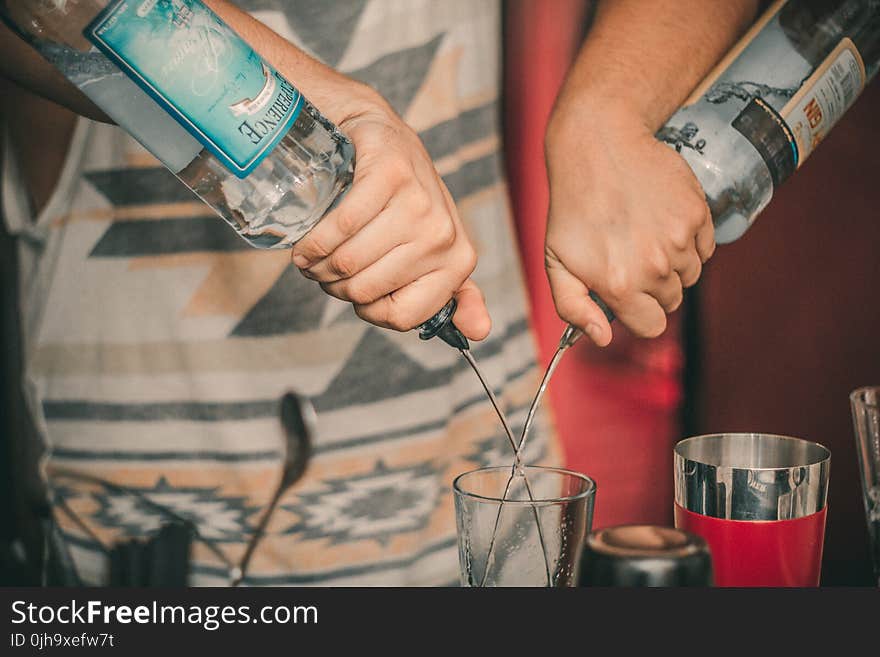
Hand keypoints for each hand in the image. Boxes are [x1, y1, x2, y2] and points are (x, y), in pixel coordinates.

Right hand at [290, 89, 490, 340]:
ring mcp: (419, 203)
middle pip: (367, 290)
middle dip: (335, 286)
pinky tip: (306, 242)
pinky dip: (313, 241)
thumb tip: (481, 332)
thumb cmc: (402, 203)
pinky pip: (340, 228)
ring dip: (317, 266)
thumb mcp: (431, 251)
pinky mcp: (390, 174)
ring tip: (311, 257)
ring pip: (349, 262)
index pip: (402, 317)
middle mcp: (443, 234)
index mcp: (458, 260)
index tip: (355, 292)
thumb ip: (454, 295)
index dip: (368, 311)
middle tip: (324, 270)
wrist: (379, 137)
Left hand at [544, 101, 714, 345]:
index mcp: (620, 285)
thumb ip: (574, 307)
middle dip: (652, 288)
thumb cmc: (572, 206)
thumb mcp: (556, 261)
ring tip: (644, 235)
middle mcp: (655, 267)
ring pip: (689, 275)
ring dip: (672, 264)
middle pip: (671, 301)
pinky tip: (661, 221)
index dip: (639, 314)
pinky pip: (704, 247)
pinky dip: (688, 241)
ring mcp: (680, 239)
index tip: (628, 294)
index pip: (651, 326)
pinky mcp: (697, 214)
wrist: (599, 146)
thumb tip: (602, 338)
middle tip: (630, 255)